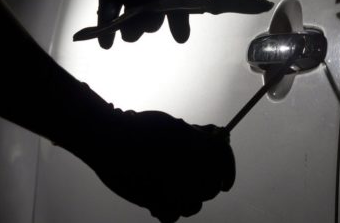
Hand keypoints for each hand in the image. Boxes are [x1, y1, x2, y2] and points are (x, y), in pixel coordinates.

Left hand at [59, 0, 189, 48]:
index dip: (181, 16)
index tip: (180, 37)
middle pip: (155, 9)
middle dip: (150, 22)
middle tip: (141, 27)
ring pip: (134, 15)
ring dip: (129, 28)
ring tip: (123, 34)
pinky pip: (110, 11)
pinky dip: (106, 28)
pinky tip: (105, 43)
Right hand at [81, 110, 235, 221]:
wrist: (111, 141)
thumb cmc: (142, 129)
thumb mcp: (175, 125)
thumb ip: (196, 137)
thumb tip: (212, 142)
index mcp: (202, 150)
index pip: (225, 162)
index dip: (228, 169)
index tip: (226, 180)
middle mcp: (195, 173)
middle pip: (211, 188)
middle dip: (204, 183)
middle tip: (190, 176)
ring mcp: (178, 192)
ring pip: (193, 206)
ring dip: (187, 199)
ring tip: (172, 185)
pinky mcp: (159, 205)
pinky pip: (172, 216)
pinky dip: (168, 210)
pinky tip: (160, 199)